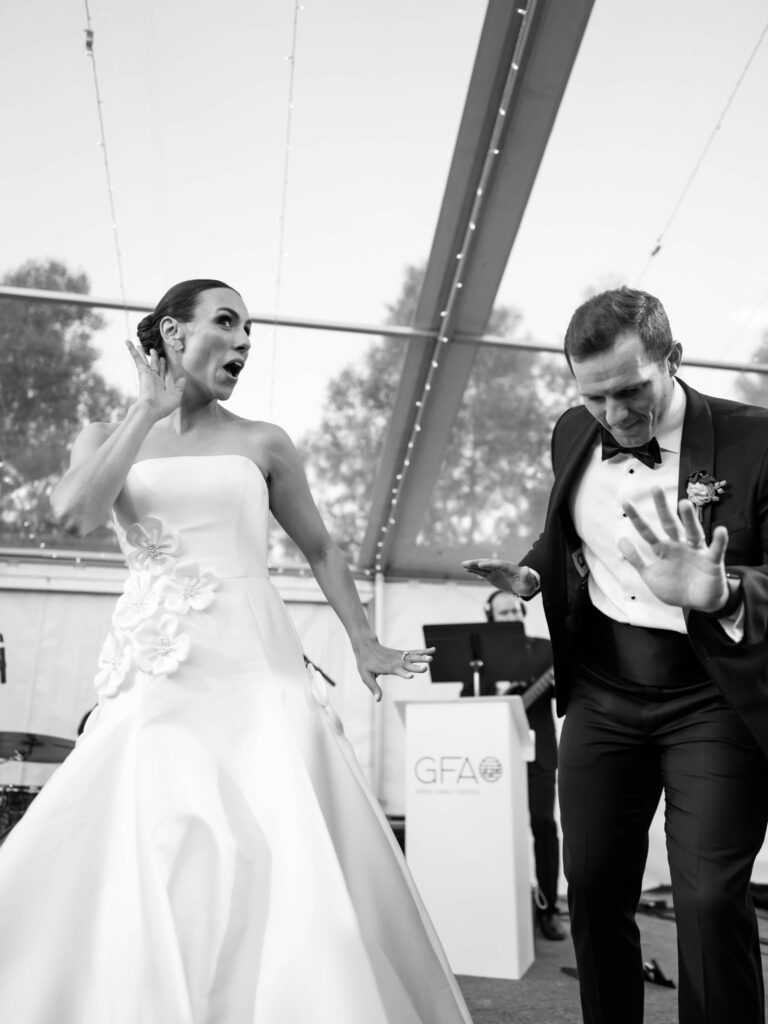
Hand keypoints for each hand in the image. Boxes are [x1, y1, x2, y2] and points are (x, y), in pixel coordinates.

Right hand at [126, 340, 185, 420]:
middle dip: (154, 357)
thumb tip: (183, 378)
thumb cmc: (163, 407)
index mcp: (160, 384)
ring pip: (144, 360)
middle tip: (154, 350)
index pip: (162, 371)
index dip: (164, 364)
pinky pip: (137, 358)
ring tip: (140, 345)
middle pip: (154, 365)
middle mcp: (153, 378)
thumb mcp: (176, 397)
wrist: (151, 409)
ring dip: (142, 353)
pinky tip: (127, 342)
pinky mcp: (142, 371)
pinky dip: (132, 350)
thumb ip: (179, 387)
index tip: (164, 357)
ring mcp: (147, 374)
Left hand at [353, 640, 433, 701]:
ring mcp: (399, 656)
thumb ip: (373, 687)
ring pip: (412, 657)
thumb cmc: (365, 663)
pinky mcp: (402, 653)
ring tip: (432, 658)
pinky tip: (433, 650)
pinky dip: (423, 651)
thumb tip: (378, 700)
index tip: (411, 676)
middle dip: (416, 667)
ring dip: (422, 658)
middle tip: (425, 668)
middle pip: (407, 664)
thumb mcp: (365, 676)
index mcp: (387, 667)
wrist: (366, 646)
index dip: (403, 674)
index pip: (397, 671)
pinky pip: (414, 652)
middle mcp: (395, 661)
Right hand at [461, 558, 538, 596]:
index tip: (480, 564)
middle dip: (477, 563)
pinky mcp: (492, 576)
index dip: (489, 564)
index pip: (497, 564)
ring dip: (473, 566)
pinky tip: (467, 570)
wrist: (524, 585)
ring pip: (483, 567)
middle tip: (466, 563)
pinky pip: (482, 573)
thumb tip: (526, 568)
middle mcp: (500, 567)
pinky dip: (475, 571)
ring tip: (463, 565)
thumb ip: (526, 575)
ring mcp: (496, 571)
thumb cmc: (527, 583)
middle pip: (487, 563)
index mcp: (509, 567)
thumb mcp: (528, 581)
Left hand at [618, 488, 729, 611]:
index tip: (626, 502)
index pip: (647, 531)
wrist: (698, 604)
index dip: (637, 518)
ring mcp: (696, 552)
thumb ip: (636, 558)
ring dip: (689, 519)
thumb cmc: (675, 587)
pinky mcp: (712, 562)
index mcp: (663, 549)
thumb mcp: (650, 574)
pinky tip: (720, 530)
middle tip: (655, 488)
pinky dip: (720, 541)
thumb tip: (620, 539)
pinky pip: (717, 550)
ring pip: (693, 532)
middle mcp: (679, 545)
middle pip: (669, 524)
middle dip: (662, 508)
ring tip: (684, 503)